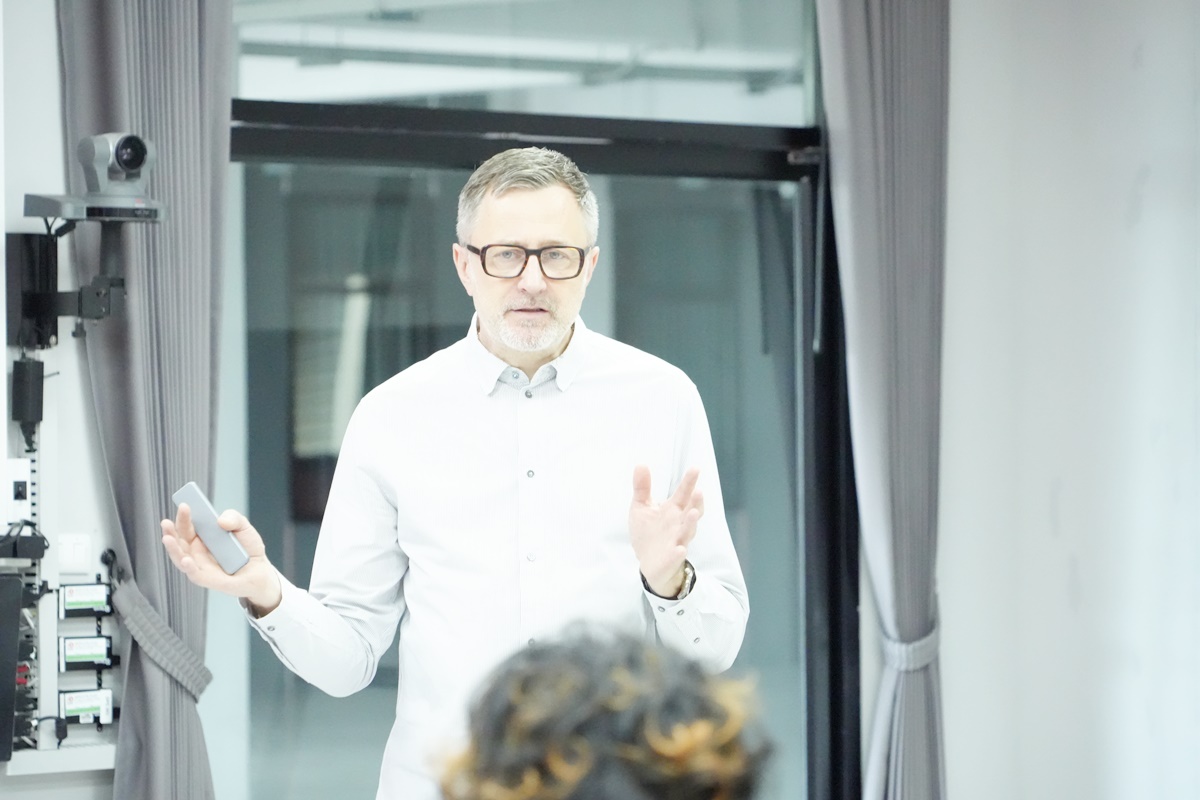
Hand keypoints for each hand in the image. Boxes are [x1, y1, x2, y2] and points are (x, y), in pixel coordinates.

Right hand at [161, 505, 280, 615]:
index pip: (187, 526)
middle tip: (166, 521)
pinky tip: (186, 559)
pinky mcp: (208, 579)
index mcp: (201, 537)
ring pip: (180, 558)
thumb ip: (234, 518)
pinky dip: (188, 568)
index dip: (183, 517)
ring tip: (167, 538)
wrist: (260, 570)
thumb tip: (220, 520)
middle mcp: (196, 551)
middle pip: (179, 541)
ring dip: (172, 549)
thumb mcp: (244, 527)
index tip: (184, 505)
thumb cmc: (248, 548)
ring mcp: (200, 566)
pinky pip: (195, 575)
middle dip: (171, 531)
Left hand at [629, 465, 702, 596]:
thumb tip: (640, 464)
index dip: (689, 482)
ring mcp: (677, 540)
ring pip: (687, 532)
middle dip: (695, 502)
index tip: (695, 468)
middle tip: (698, 491)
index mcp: (673, 510)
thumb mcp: (641, 507)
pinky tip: (680, 549)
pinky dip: (678, 553)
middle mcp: (679, 524)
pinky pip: (677, 555)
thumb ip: (642, 487)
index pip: (683, 494)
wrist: (649, 563)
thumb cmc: (648, 533)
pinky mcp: (671, 558)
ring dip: (691, 523)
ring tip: (694, 513)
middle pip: (690, 512)